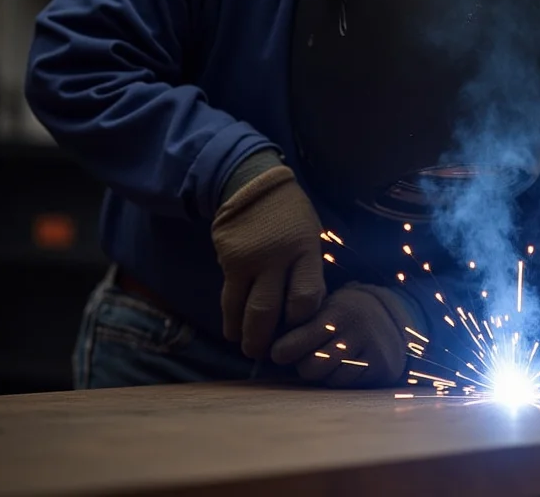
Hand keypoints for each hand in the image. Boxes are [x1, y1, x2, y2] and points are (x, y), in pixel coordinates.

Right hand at [211, 163, 325, 358]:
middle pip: (268, 310)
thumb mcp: (312, 236)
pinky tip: (232, 328)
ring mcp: (248, 259)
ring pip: (242, 308)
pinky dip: (229, 316)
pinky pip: (228, 296)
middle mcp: (275, 257)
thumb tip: (308, 314)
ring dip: (243, 334)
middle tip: (267, 354)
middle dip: (266, 339)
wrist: (253, 185)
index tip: (298, 328)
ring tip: (248, 347)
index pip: (305, 297)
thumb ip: (310, 271)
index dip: (302, 320)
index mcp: (305, 250)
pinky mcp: (226, 259)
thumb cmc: (291, 216)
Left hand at [270, 283, 413, 387]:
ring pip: (330, 379)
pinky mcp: (382, 368)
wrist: (390, 316)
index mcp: (336, 312)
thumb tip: (265, 347)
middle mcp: (355, 331)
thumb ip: (298, 325)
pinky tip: (345, 367)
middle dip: (304, 365)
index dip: (284, 350)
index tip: (278, 354)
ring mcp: (371, 350)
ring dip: (324, 374)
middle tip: (307, 357)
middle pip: (312, 367)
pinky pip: (349, 386)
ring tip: (329, 360)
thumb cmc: (342, 315)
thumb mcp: (323, 308)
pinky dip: (342, 380)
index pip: (300, 340)